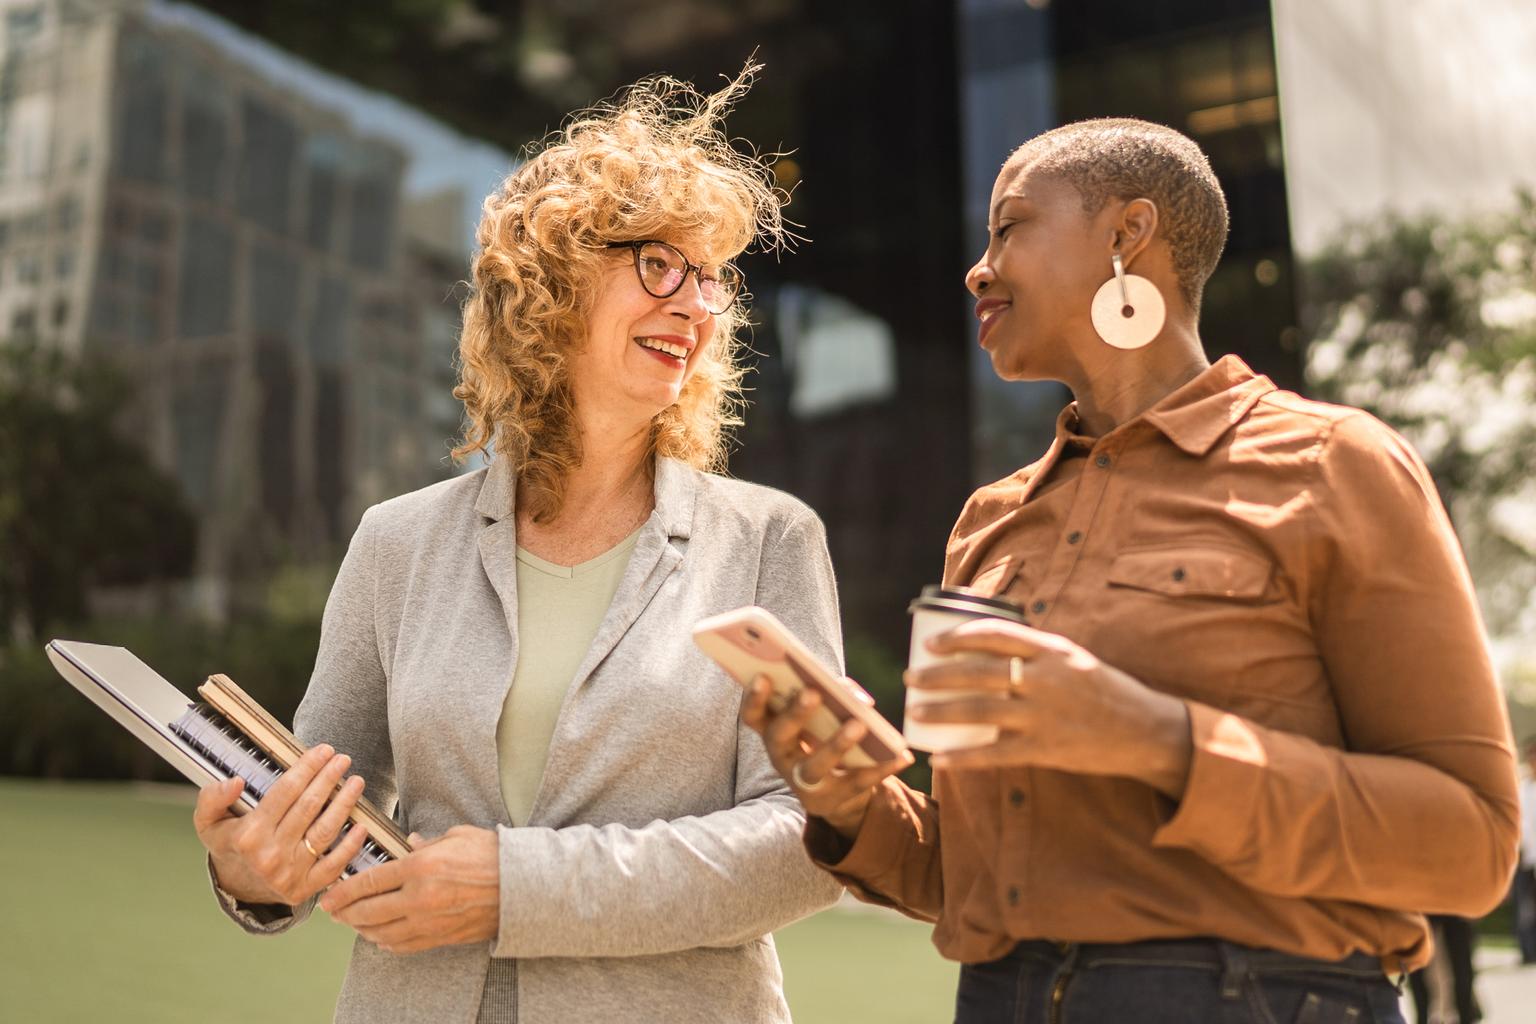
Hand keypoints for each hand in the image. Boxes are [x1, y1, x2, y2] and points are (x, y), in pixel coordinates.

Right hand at [194, 742, 370, 904]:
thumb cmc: (228, 843)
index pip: (285, 793)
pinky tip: (362, 825)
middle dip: (329, 779)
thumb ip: (214, 797)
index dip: (307, 768)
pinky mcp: (304, 889)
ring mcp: (289, 874)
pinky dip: (350, 846)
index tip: (324, 750)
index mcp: (247, 835)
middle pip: (308, 808)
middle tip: (343, 759)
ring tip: (356, 782)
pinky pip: (334, 866)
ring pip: (324, 832)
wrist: (237, 886)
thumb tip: (236, 781)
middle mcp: (269, 855)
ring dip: (344, 804)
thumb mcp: (208, 820)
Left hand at [320, 824, 498, 953]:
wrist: (524, 886)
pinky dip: (385, 942)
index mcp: (421, 867)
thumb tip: (412, 843)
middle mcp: (419, 897)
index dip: (344, 890)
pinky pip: (403, 945)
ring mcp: (429, 921)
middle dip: (344, 912)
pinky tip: (379, 937)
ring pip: (381, 932)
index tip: (329, 894)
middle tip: (331, 912)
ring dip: (361, 929)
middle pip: (368, 911)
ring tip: (351, 923)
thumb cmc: (493, 855)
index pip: (370, 880)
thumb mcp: (458, 836)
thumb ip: (429, 842)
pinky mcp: (440, 937)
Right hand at [740, 676, 912, 841]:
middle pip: (780, 736)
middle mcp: (782, 758)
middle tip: (812, 692)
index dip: (754, 698)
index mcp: (773, 732)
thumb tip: (847, 689)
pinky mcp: (835, 798)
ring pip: (816, 765)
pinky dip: (883, 767)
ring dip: (836, 743)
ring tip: (859, 723)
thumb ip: (830, 694)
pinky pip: (860, 781)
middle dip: (795, 714)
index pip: (753, 716)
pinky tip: (902, 755)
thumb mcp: (819, 716)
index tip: (762, 676)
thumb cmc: (824, 737)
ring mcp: (806, 782)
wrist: (837, 792)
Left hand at [907, 619, 1192, 796]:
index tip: (930, 644)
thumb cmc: (1105, 691)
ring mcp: (1045, 715)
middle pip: (979, 672)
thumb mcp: (1074, 659)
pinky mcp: (1046, 749)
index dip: (957, 637)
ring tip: (915, 711)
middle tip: (911, 678)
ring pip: (980, 710)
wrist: (1146, 731)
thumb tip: (987, 649)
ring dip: (941, 711)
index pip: (995, 634)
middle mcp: (1046, 679)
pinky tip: (939, 759)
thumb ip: (1036, 654)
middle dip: (938, 675)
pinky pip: (995, 754)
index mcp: (1052, 650)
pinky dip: (963, 757)